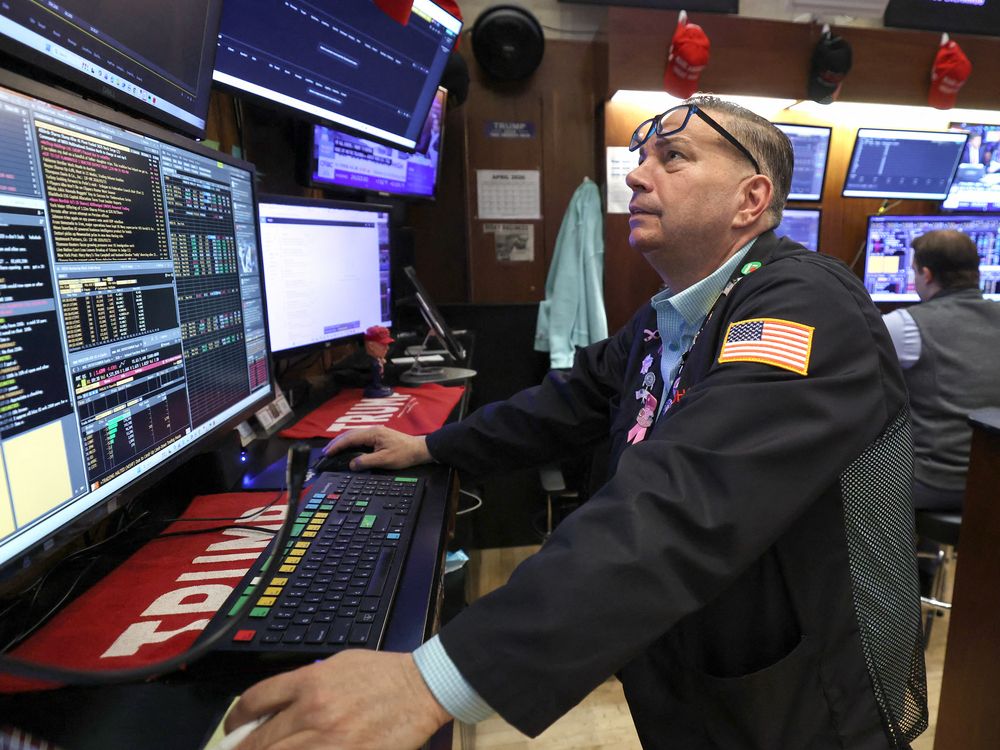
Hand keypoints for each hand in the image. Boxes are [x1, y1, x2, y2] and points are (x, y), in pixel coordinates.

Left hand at [225, 650, 451, 749]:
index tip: (235, 730)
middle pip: (259, 741)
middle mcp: (313, 711)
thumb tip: (273, 707)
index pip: (255, 701)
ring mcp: (329, 739)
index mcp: (310, 682)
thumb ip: (304, 684)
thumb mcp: (337, 665)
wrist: (422, 688)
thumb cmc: (382, 674)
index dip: (236, 720)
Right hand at [322, 427, 432, 470]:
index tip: (327, 453)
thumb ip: (367, 461)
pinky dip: (350, 442)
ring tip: (333, 450)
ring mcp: (375, 432)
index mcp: (373, 433)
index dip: (337, 446)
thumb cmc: (404, 454)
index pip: (350, 438)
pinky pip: (359, 437)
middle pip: (349, 434)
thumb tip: (352, 464)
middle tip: (325, 452)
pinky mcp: (378, 436)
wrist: (419, 449)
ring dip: (342, 441)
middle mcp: (372, 430)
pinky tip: (347, 447)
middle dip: (336, 442)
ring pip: (354, 435)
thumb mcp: (385, 460)